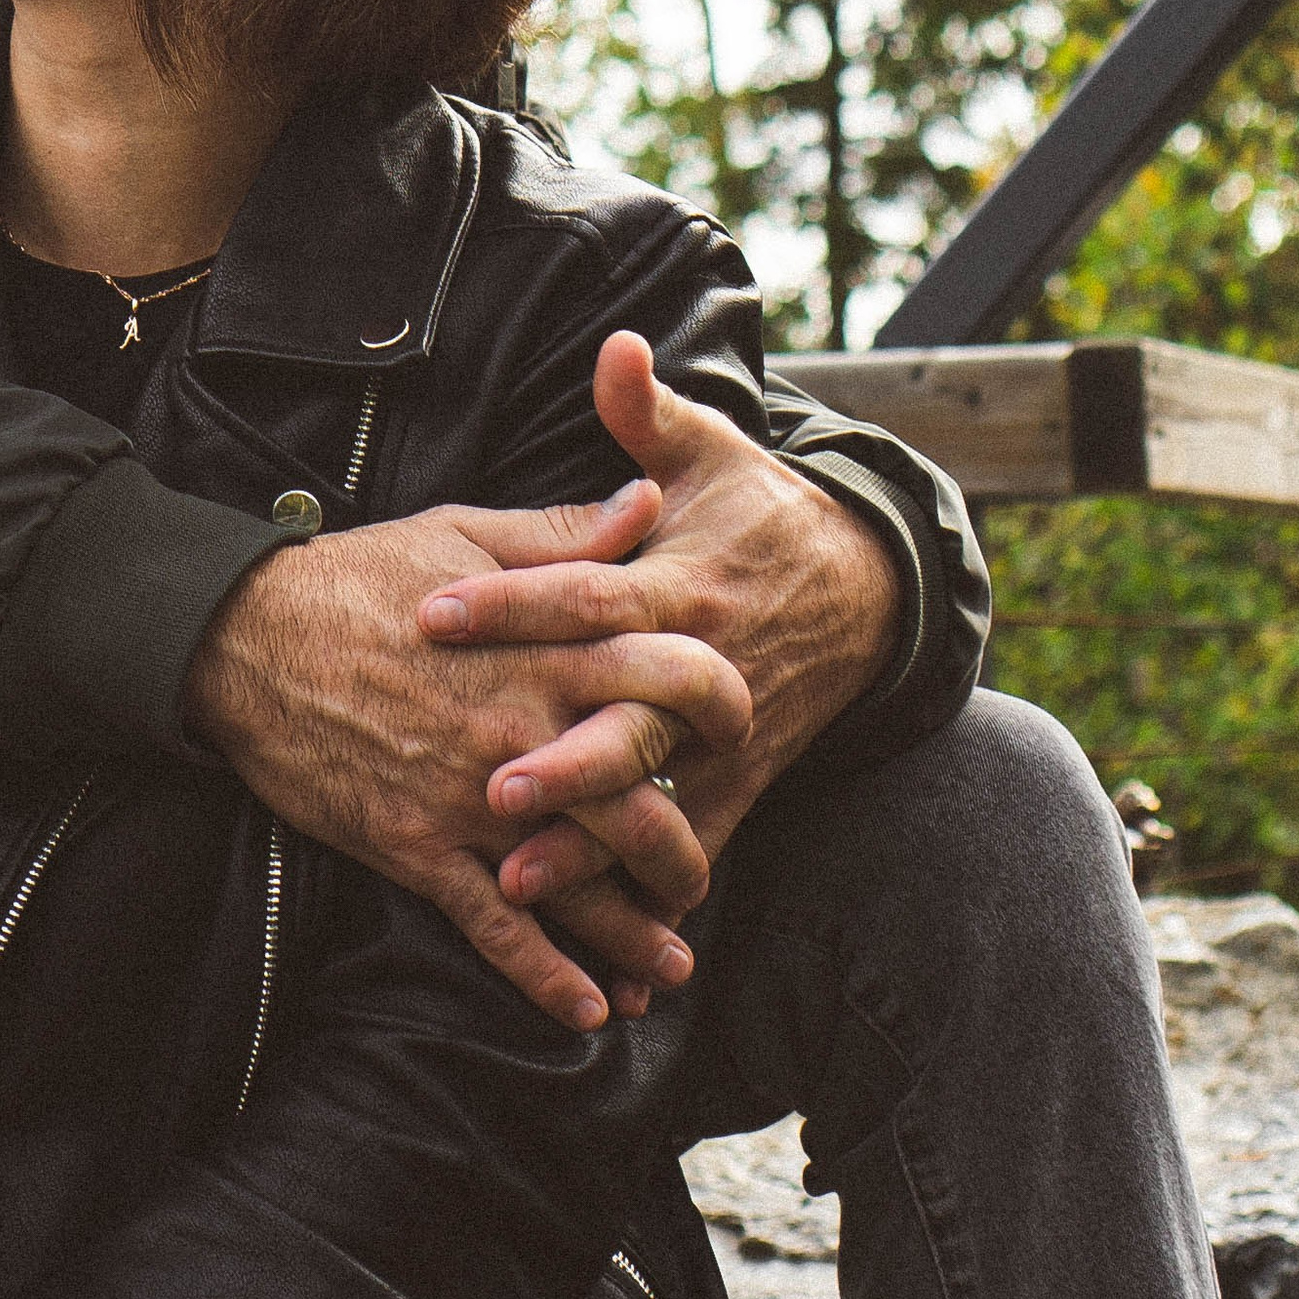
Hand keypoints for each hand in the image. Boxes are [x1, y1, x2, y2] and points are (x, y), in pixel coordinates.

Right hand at [181, 480, 751, 1032]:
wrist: (246, 636)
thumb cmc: (360, 576)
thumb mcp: (467, 534)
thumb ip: (568, 535)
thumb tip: (651, 503)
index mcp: (545, 647)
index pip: (669, 676)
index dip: (721, 702)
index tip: (739, 730)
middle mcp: (523, 728)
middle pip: (642, 805)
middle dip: (685, 853)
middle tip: (698, 879)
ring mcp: (472, 795)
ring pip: (581, 882)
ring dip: (634, 935)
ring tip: (669, 969)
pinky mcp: (419, 845)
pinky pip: (496, 926)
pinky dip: (545, 976)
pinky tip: (584, 1013)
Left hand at [422, 333, 902, 920]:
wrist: (868, 587)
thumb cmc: (761, 510)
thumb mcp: (711, 448)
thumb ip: (647, 407)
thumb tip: (614, 345)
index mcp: (677, 579)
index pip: (584, 591)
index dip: (508, 600)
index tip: (430, 610)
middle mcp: (700, 663)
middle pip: (623, 715)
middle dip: (556, 757)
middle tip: (480, 784)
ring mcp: (723, 735)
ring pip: (654, 799)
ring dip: (589, 847)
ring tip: (514, 885)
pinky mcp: (739, 784)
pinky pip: (692, 849)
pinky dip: (651, 900)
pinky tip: (603, 953)